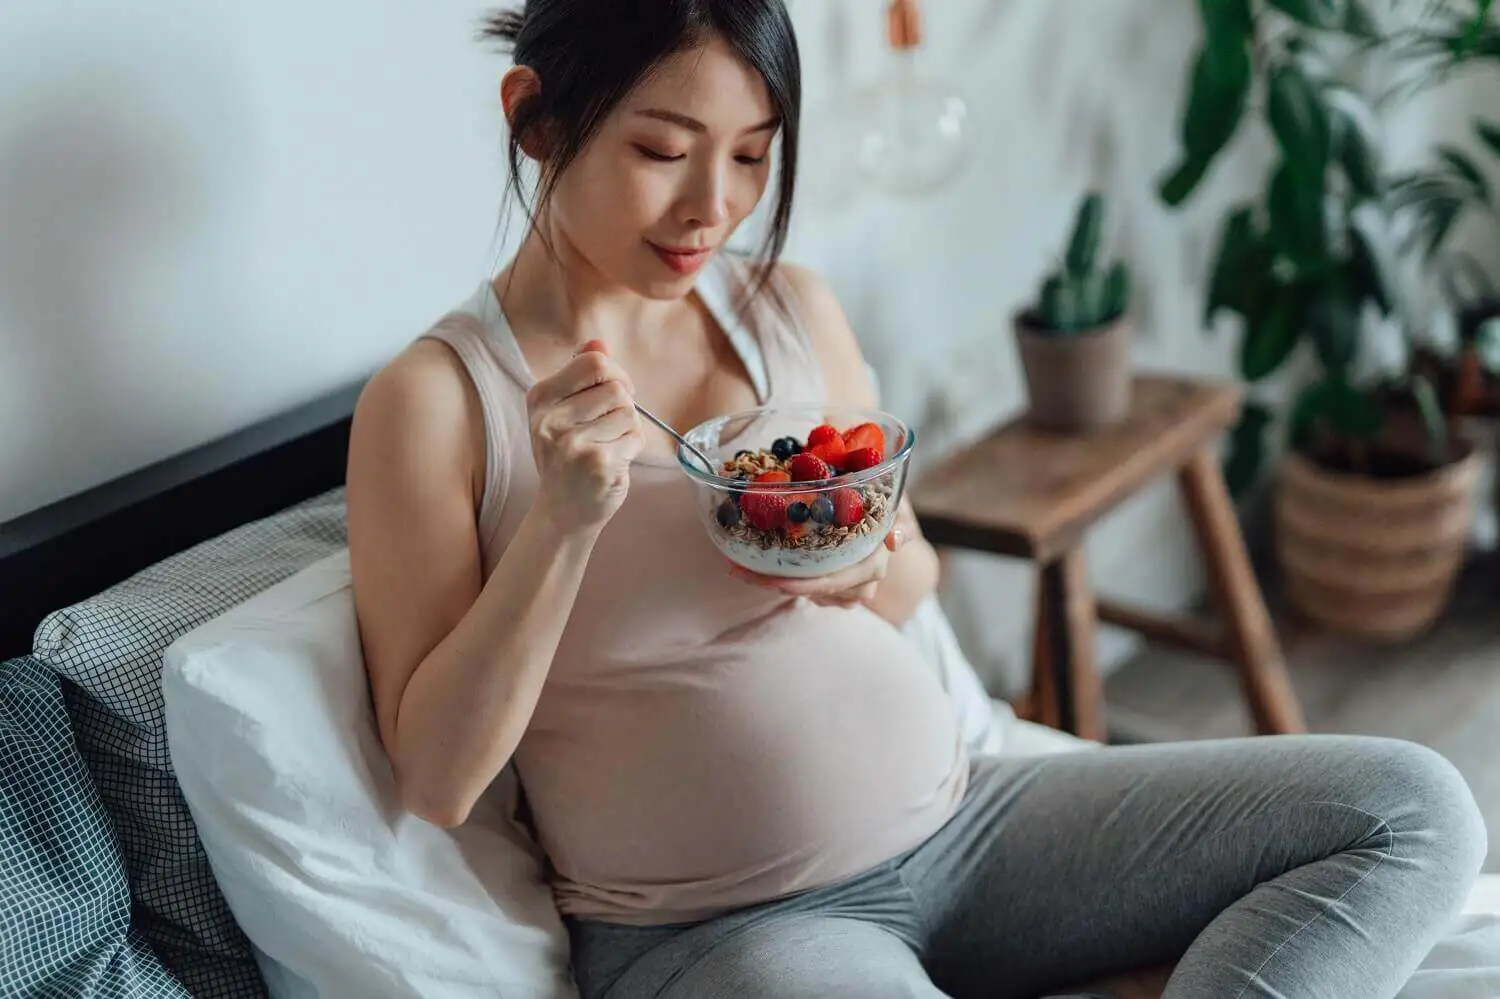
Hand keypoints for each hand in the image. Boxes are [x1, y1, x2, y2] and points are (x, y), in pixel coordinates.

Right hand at [526, 340, 644, 531]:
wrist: (562, 512)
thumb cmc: (567, 457)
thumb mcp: (563, 411)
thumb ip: (581, 374)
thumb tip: (598, 342)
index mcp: (540, 398)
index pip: (593, 362)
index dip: (615, 374)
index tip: (615, 392)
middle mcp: (551, 419)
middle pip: (616, 387)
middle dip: (623, 404)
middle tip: (610, 426)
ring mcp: (573, 443)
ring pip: (629, 412)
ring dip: (628, 429)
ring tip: (607, 446)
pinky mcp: (597, 464)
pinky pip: (635, 438)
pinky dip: (632, 448)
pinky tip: (613, 461)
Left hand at [728, 519, 911, 607]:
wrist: (888, 526)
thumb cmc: (888, 510)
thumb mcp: (896, 507)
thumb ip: (899, 519)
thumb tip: (893, 541)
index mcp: (872, 566)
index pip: (833, 581)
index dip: (803, 583)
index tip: (773, 580)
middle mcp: (859, 586)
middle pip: (810, 590)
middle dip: (772, 583)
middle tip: (737, 570)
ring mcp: (843, 593)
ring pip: (802, 592)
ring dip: (769, 581)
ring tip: (737, 566)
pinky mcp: (829, 591)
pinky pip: (802, 590)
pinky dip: (777, 579)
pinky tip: (752, 567)